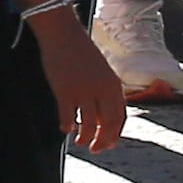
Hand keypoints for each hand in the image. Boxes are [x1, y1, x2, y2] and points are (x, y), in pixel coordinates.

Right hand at [33, 6, 126, 155]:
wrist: (63, 33)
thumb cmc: (81, 53)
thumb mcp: (100, 72)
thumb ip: (104, 94)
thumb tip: (100, 121)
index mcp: (113, 85)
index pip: (120, 118)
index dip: (114, 134)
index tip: (108, 144)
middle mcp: (101, 90)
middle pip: (107, 125)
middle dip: (102, 141)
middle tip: (95, 149)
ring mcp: (83, 91)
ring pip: (87, 125)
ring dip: (85, 138)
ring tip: (79, 142)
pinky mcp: (64, 91)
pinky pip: (67, 117)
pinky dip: (67, 126)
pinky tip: (65, 128)